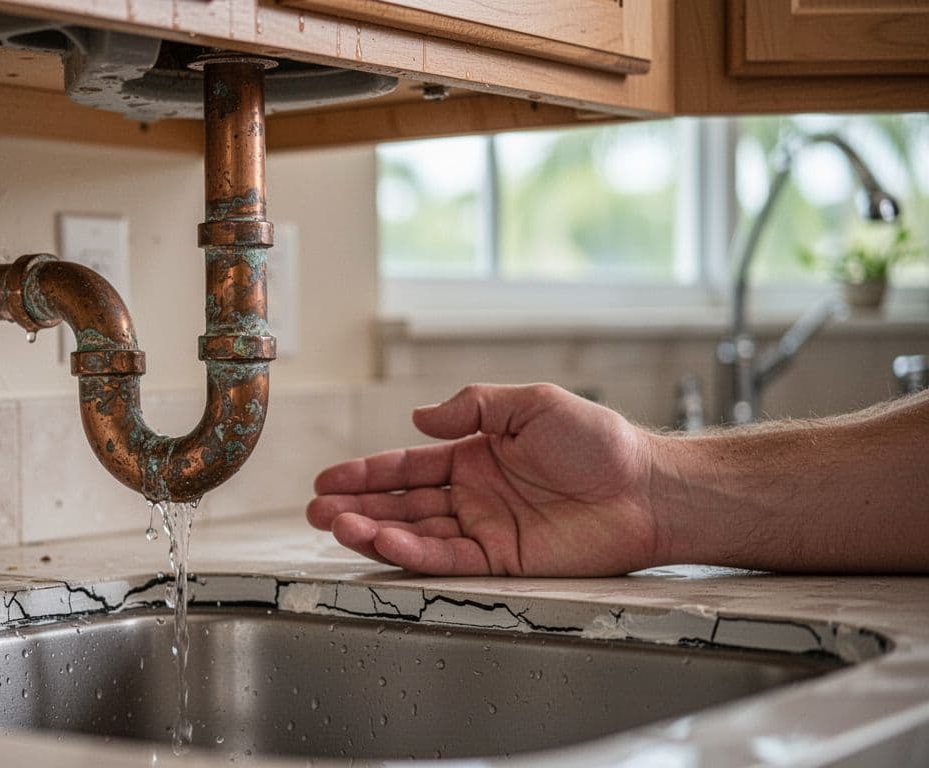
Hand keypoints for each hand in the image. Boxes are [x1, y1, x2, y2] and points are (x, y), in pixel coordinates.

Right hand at [307, 383, 662, 576]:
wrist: (648, 489)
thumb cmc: (600, 443)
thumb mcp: (531, 403)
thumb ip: (473, 406)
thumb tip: (419, 418)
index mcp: (476, 456)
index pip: (408, 467)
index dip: (367, 473)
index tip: (328, 479)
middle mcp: (473, 495)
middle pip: (402, 504)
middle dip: (356, 507)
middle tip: (317, 511)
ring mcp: (485, 529)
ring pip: (416, 533)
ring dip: (374, 531)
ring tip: (336, 526)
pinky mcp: (503, 561)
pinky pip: (448, 559)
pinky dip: (413, 553)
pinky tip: (384, 543)